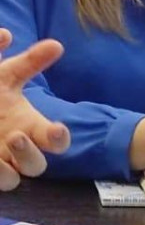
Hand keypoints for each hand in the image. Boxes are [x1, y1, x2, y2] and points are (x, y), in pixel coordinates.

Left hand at [0, 29, 70, 190]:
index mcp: (28, 126)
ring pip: (13, 180)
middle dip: (30, 154)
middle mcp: (15, 148)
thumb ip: (28, 61)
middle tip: (16, 135)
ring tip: (5, 141)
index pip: (54, 140)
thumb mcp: (4, 74)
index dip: (59, 139)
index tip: (57, 128)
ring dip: (6, 169)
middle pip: (37, 166)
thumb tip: (56, 44)